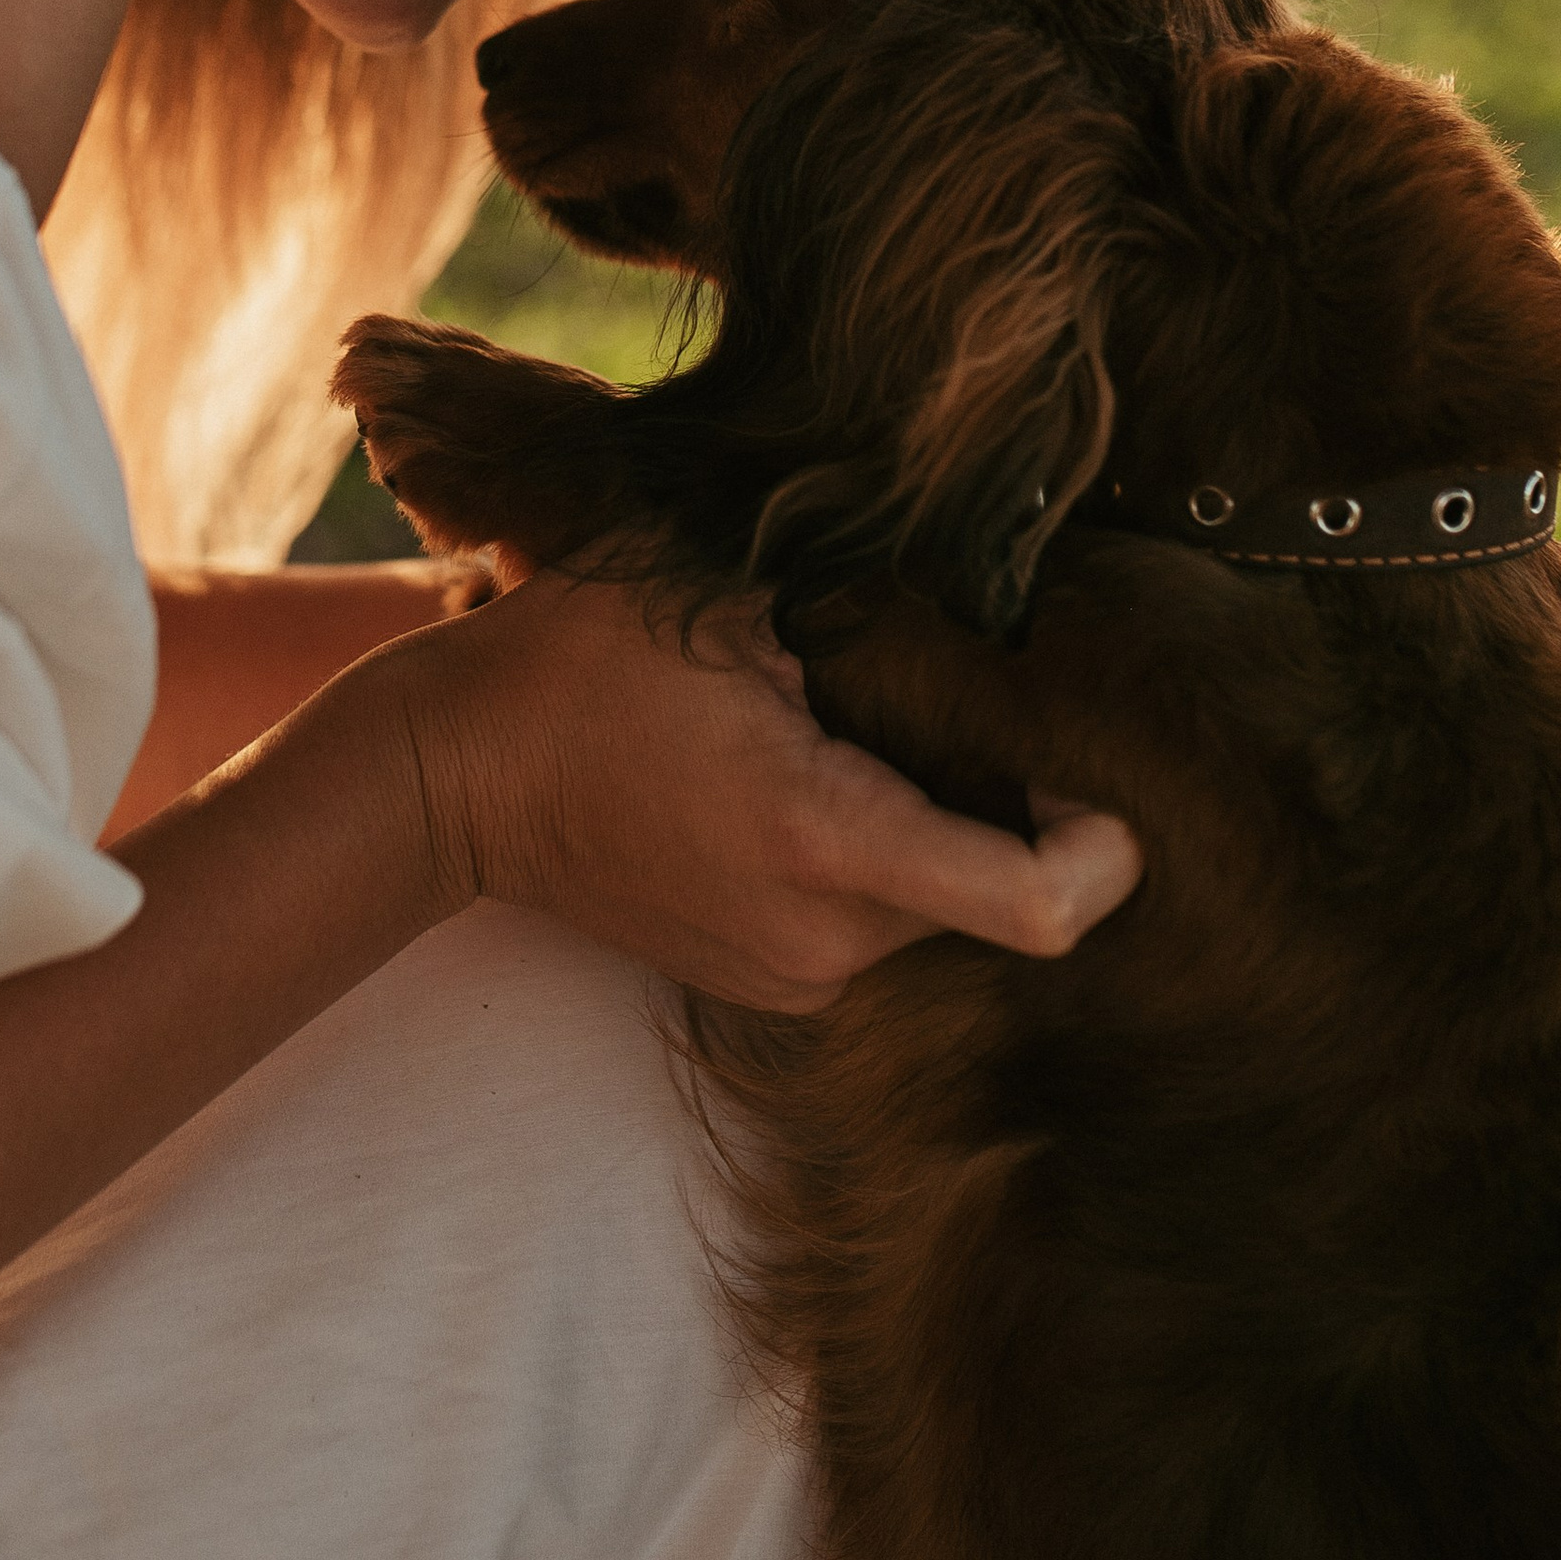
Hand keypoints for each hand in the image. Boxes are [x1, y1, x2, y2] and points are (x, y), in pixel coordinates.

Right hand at [399, 571, 1142, 1013]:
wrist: (453, 773)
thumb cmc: (579, 658)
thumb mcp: (725, 595)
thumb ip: (864, 600)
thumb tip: (995, 576)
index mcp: (825, 837)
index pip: (1037, 902)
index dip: (1105, 850)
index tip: (1107, 788)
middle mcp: (821, 939)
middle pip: (991, 887)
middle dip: (997, 799)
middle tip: (949, 700)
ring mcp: (788, 975)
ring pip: (929, 902)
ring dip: (926, 824)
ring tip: (848, 729)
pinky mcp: (761, 983)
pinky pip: (868, 921)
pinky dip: (869, 856)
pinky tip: (800, 777)